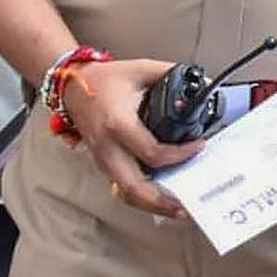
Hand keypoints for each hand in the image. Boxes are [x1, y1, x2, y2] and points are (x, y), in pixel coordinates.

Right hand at [61, 58, 202, 218]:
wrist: (73, 87)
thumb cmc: (107, 79)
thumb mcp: (142, 69)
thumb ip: (172, 73)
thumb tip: (204, 84)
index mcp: (118, 124)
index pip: (152, 152)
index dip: (179, 154)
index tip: (198, 146)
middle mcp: (108, 148)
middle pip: (133, 188)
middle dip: (161, 202)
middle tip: (186, 205)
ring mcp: (103, 160)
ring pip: (126, 194)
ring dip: (151, 205)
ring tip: (177, 208)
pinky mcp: (103, 164)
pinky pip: (122, 187)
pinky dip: (142, 195)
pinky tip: (161, 195)